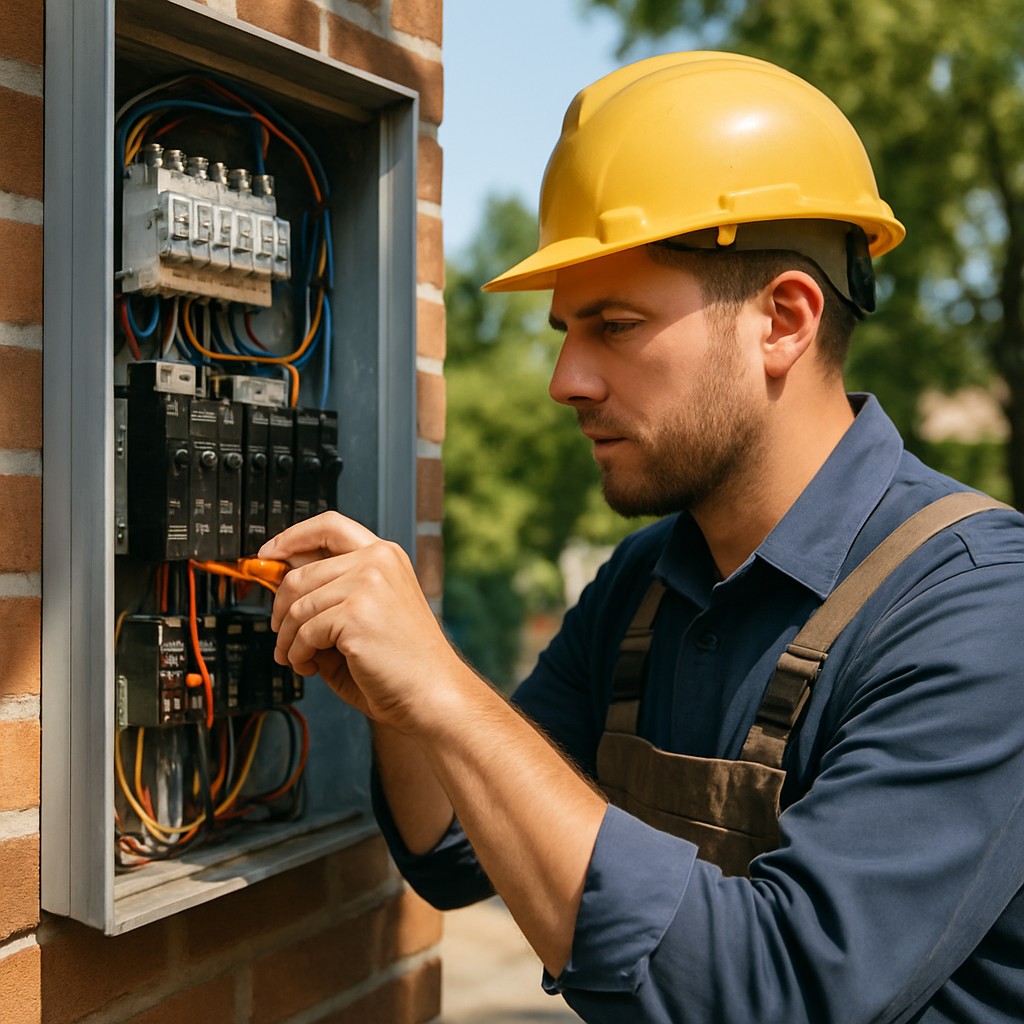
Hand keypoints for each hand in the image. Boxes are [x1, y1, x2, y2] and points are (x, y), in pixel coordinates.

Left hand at [259, 512, 464, 730]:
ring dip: (287, 638)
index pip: (329, 526)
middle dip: (280, 608)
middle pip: (300, 571)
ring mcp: (368, 583)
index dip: (291, 537)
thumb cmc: (401, 663)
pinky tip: (310, 665)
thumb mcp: (362, 612)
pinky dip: (298, 654)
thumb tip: (280, 583)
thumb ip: (328, 594)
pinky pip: (304, 631)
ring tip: (299, 657)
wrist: (431, 693)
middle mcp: (378, 561)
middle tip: (281, 633)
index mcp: (384, 556)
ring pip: (297, 603)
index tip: (269, 554)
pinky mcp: (356, 613)